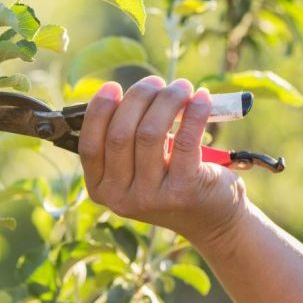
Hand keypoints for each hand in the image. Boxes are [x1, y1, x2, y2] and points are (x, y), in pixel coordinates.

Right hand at [78, 76, 247, 245]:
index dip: (99, 110)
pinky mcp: (184, 190)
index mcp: (102, 190)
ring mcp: (151, 197)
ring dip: (168, 100)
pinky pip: (185, 139)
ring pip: (150, 133)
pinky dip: (195, 112)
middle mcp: (121, 199)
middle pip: (121, 133)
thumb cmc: (172, 182)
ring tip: (182, 87)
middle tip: (157, 82)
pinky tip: (202, 99)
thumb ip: (125, 140)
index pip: (90, 144)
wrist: (212, 220)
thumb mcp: (138, 168)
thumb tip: (126, 92)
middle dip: (139, 98)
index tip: (113, 86)